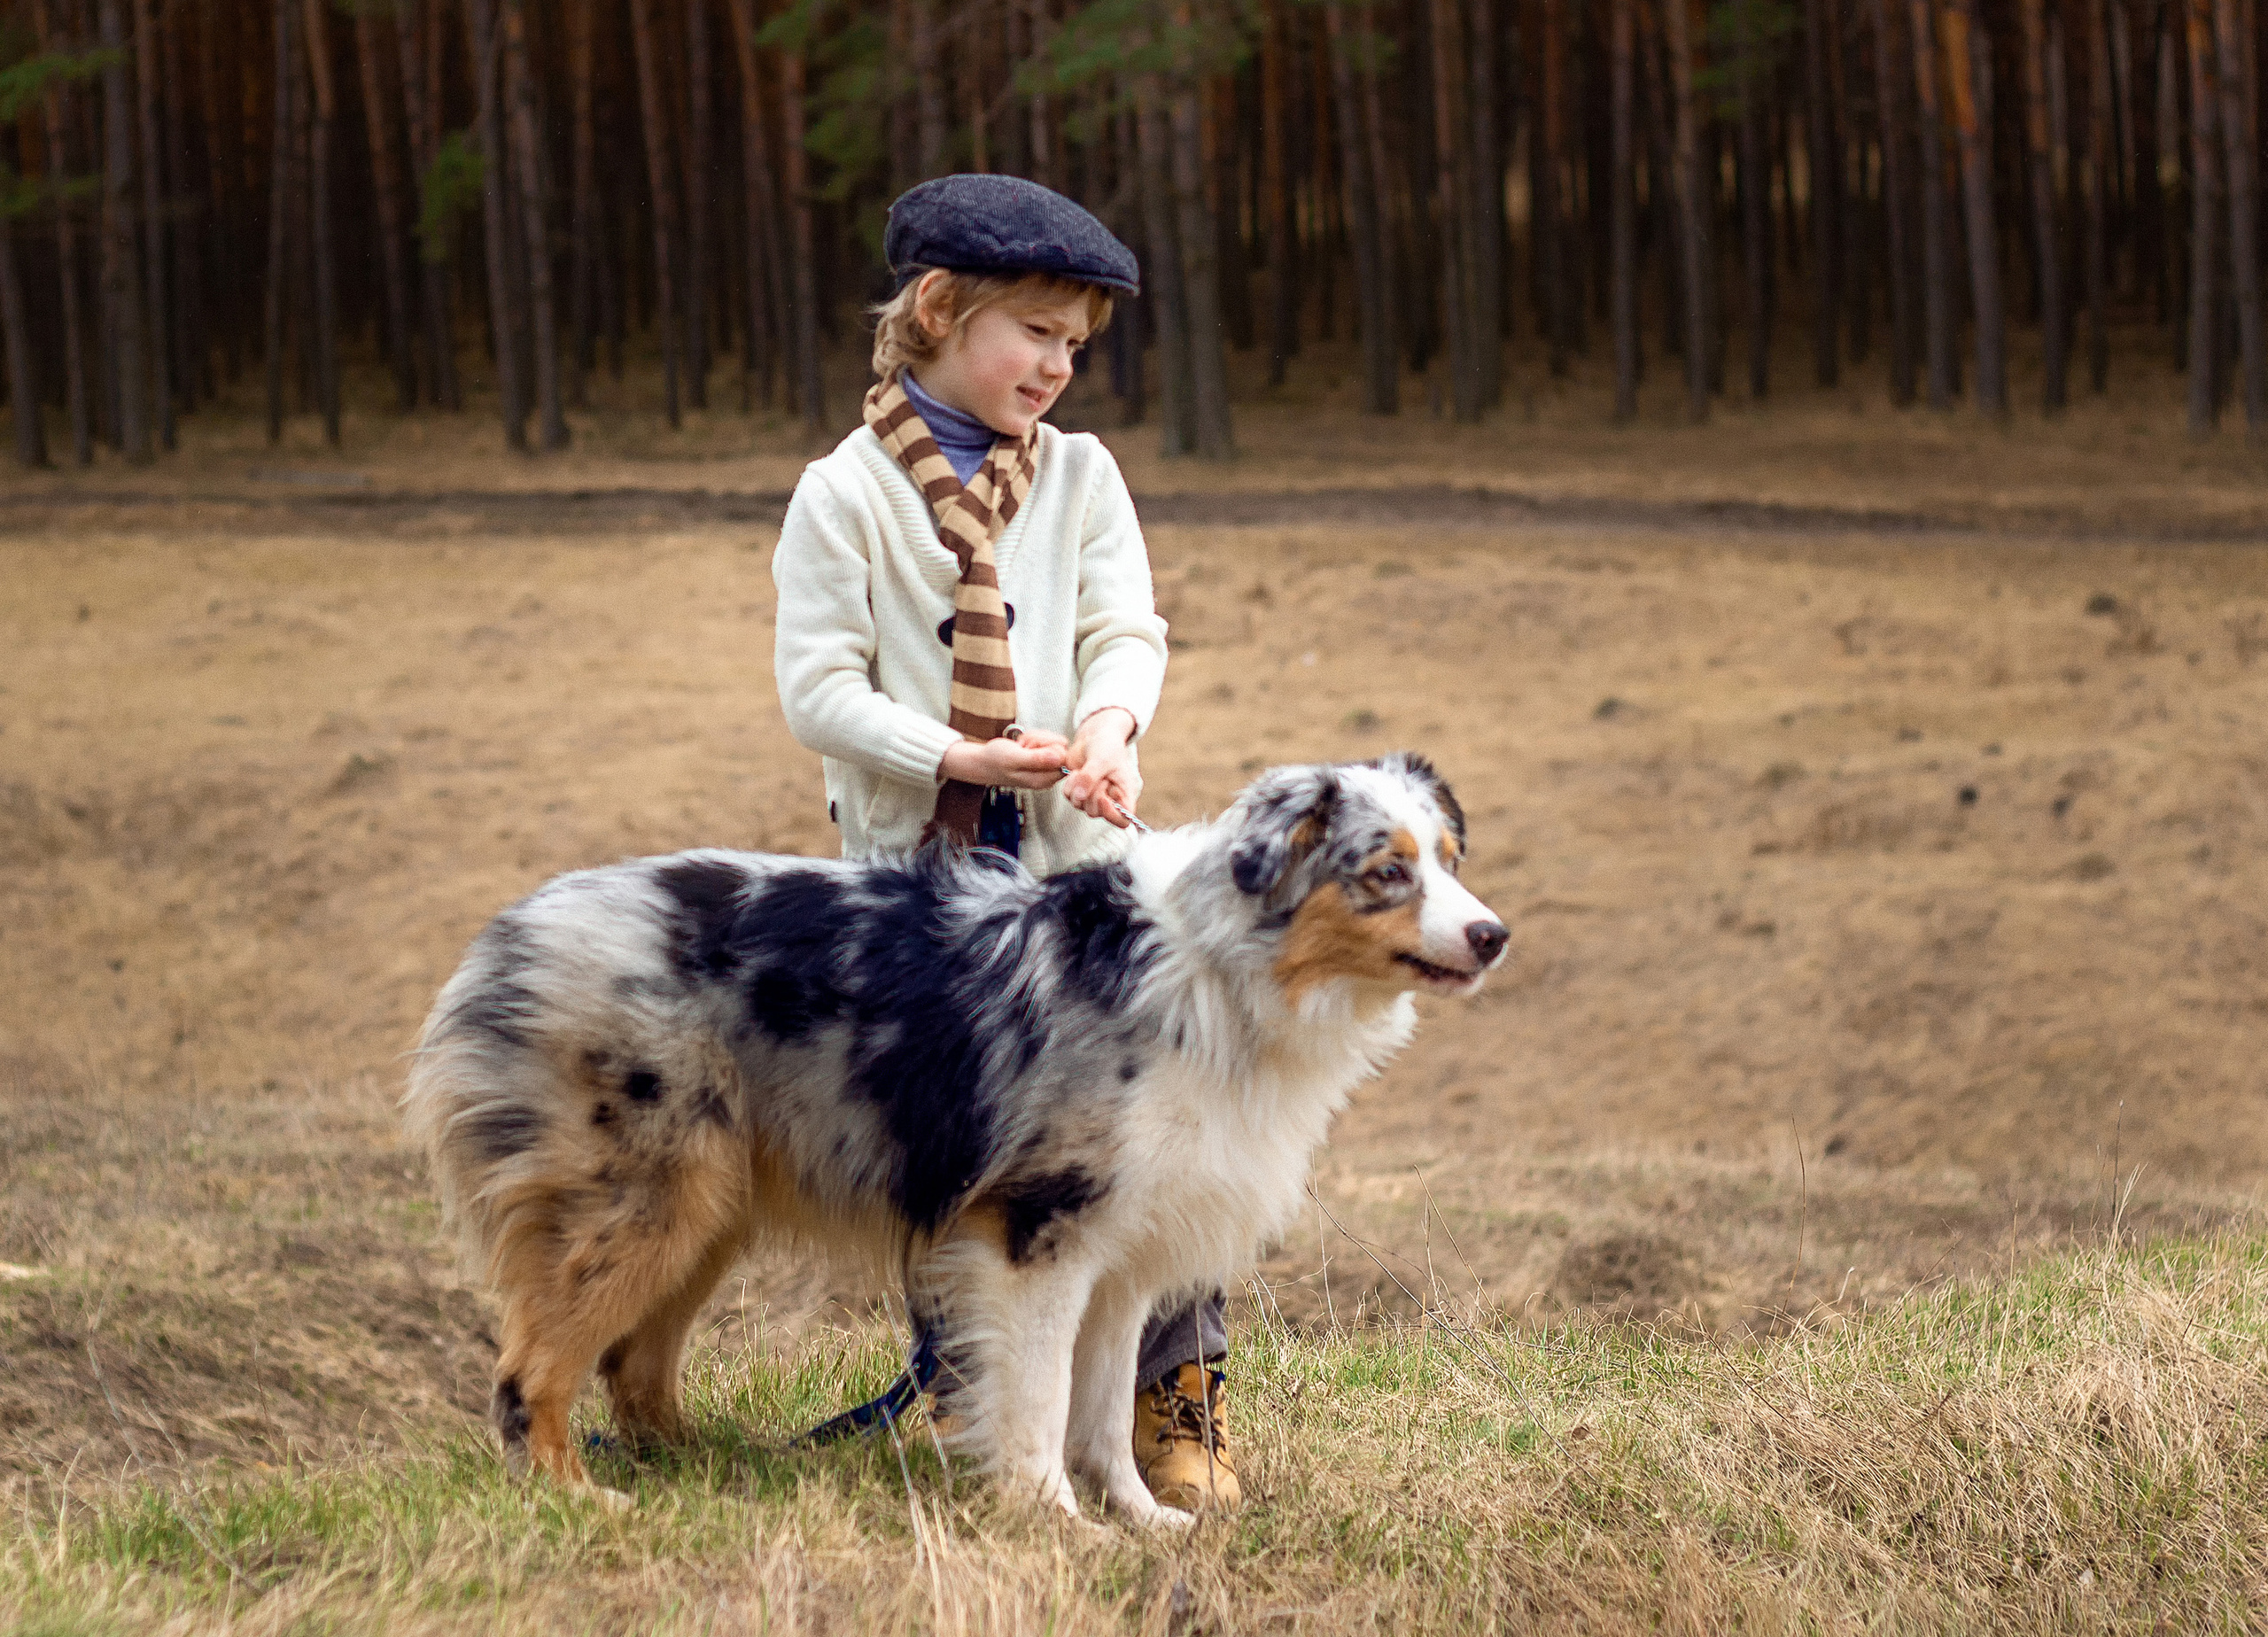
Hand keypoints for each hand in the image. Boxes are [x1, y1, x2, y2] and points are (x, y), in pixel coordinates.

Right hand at [938, 731, 1067, 789]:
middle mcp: (1048, 775)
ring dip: (1035, 738)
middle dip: (1041, 741)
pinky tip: (1022, 745)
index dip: (1047, 746)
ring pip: (1054, 741)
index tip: (1029, 748)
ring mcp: (1046, 766)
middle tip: (1023, 747)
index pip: (1062, 756)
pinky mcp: (1043, 758)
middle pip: (1060, 747)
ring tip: (1021, 746)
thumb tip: (1059, 758)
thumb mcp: (1014, 758)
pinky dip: (1034, 738)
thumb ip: (1037, 759)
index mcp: (1043, 779)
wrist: (984, 761)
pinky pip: (1047, 740)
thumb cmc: (995, 761)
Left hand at [1063, 708, 1141, 824]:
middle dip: (1090, 793)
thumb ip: (1090, 778)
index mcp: (1124, 793)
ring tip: (1084, 771)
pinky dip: (1069, 785)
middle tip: (1092, 775)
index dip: (1112, 814)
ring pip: (1081, 806)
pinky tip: (1076, 772)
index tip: (1102, 798)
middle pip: (1096, 812)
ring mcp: (1093, 797)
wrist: (1094, 735)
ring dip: (1078, 789)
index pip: (1123, 819)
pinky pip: (1069, 797)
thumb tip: (1078, 797)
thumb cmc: (1107, 745)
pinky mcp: (1079, 792)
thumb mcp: (1101, 759)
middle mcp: (1110, 799)